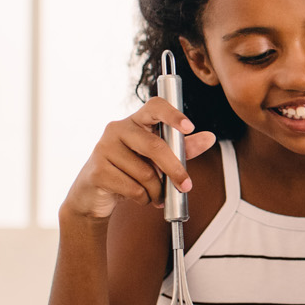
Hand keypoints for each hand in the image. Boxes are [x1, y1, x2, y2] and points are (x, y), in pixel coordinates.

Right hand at [60, 97, 216, 220]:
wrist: (95, 194)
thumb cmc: (130, 171)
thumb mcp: (158, 159)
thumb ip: (182, 148)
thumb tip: (209, 138)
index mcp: (136, 121)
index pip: (154, 106)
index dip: (173, 114)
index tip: (189, 127)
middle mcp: (117, 129)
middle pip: (155, 146)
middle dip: (174, 169)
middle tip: (185, 185)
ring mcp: (104, 148)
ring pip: (145, 172)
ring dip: (157, 190)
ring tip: (155, 195)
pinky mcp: (97, 170)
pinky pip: (132, 187)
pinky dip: (143, 198)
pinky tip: (139, 197)